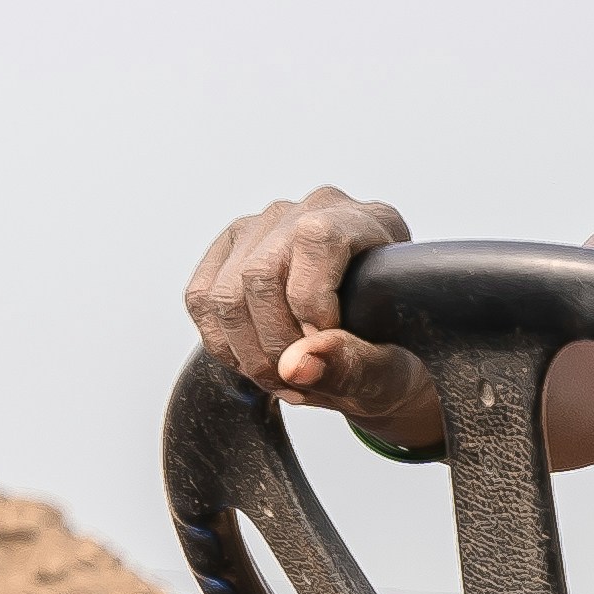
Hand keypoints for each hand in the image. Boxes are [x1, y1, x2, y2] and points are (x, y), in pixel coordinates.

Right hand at [185, 183, 440, 445]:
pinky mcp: (228, 251)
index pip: (316, 239)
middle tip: (300, 385)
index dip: (311, 303)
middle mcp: (312, 209)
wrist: (373, 355)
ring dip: (248, 355)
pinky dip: (223, 346)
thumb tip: (296, 366)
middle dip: (275, 345)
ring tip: (283, 382)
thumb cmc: (392, 357)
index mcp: (367, 221)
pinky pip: (200, 300)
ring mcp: (264, 226)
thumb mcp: (391, 371)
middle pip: (260, 274)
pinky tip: (258, 363)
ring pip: (223, 293)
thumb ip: (354, 366)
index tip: (325, 346)